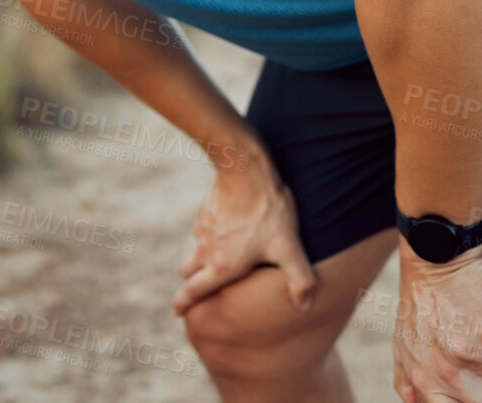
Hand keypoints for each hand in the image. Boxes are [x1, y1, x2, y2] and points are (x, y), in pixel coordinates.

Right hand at [171, 147, 316, 315]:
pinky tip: (232, 226)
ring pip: (197, 249)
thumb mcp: (289, 246)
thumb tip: (305, 305)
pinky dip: (213, 234)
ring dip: (204, 256)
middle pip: (189, 273)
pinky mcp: (205, 211)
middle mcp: (207, 251)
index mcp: (222, 267)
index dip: (183, 304)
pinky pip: (205, 228)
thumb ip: (300, 279)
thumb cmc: (267, 210)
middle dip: (193, 282)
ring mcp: (204, 229)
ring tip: (225, 255)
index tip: (176, 312)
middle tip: (200, 287)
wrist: (245, 168)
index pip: (194, 293)